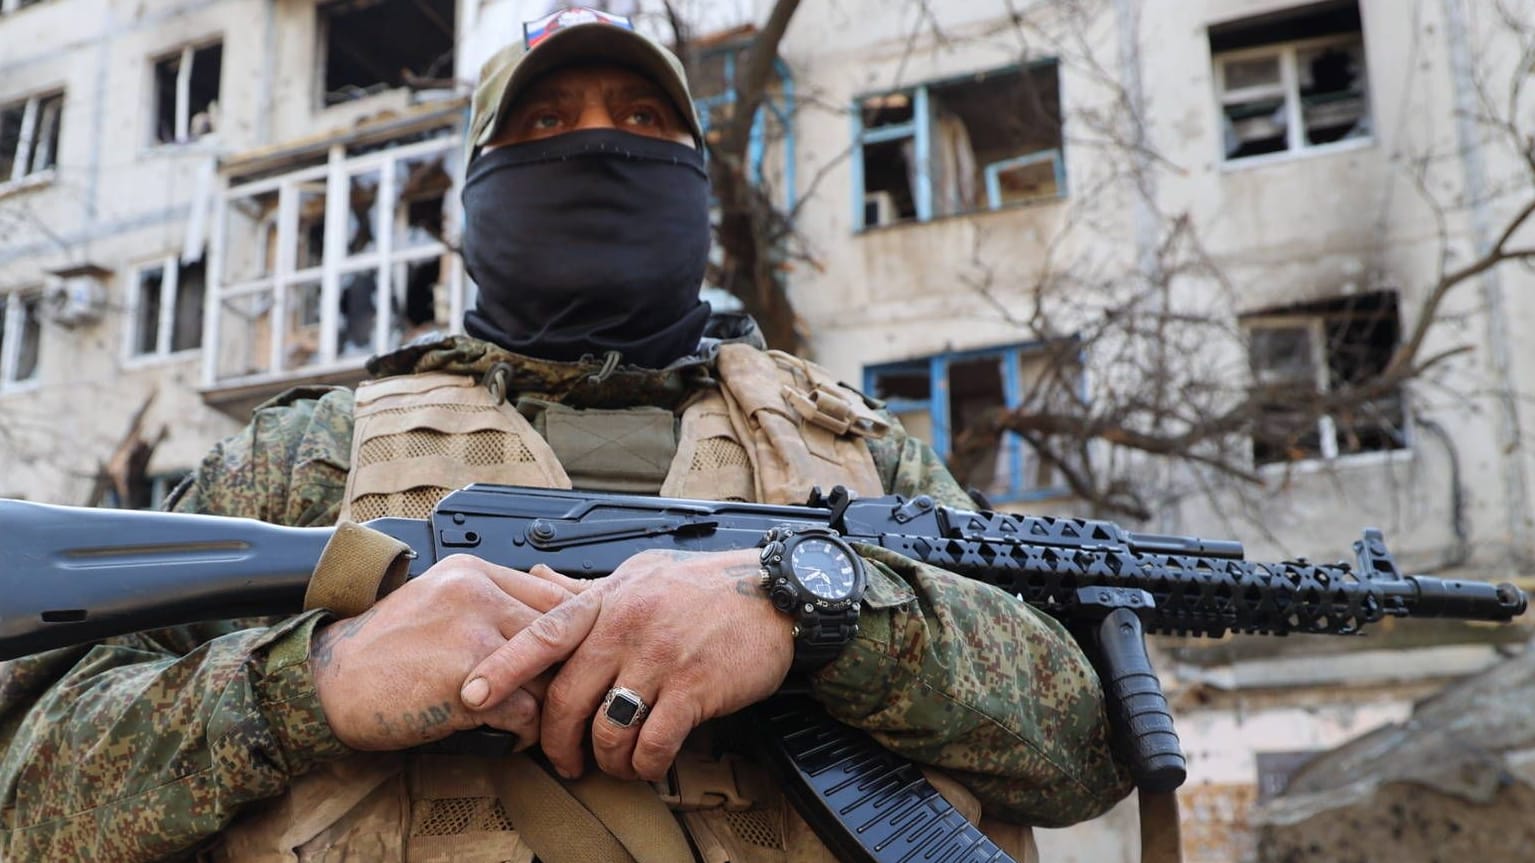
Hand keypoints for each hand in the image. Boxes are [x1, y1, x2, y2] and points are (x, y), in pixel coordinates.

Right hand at [310, 554, 572, 750]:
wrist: (328, 681)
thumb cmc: (382, 648)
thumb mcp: (438, 600)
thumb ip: (490, 602)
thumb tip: (550, 621)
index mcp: (473, 572)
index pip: (556, 593)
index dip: (578, 629)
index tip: (584, 655)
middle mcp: (478, 595)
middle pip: (561, 632)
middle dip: (569, 670)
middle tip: (572, 695)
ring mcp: (474, 637)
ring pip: (549, 674)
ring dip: (548, 705)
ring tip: (538, 720)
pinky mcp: (468, 685)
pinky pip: (527, 713)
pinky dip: (525, 732)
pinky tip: (510, 736)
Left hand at [458, 548, 794, 781]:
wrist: (778, 595)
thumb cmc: (707, 586)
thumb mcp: (641, 573)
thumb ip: (589, 587)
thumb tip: (539, 577)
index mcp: (609, 600)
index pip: (543, 633)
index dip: (503, 666)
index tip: (472, 694)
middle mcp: (628, 627)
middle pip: (568, 698)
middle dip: (556, 742)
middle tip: (563, 761)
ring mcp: (661, 659)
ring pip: (608, 728)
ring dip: (606, 760)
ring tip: (613, 765)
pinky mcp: (695, 689)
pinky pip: (654, 742)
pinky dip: (645, 764)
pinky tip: (649, 765)